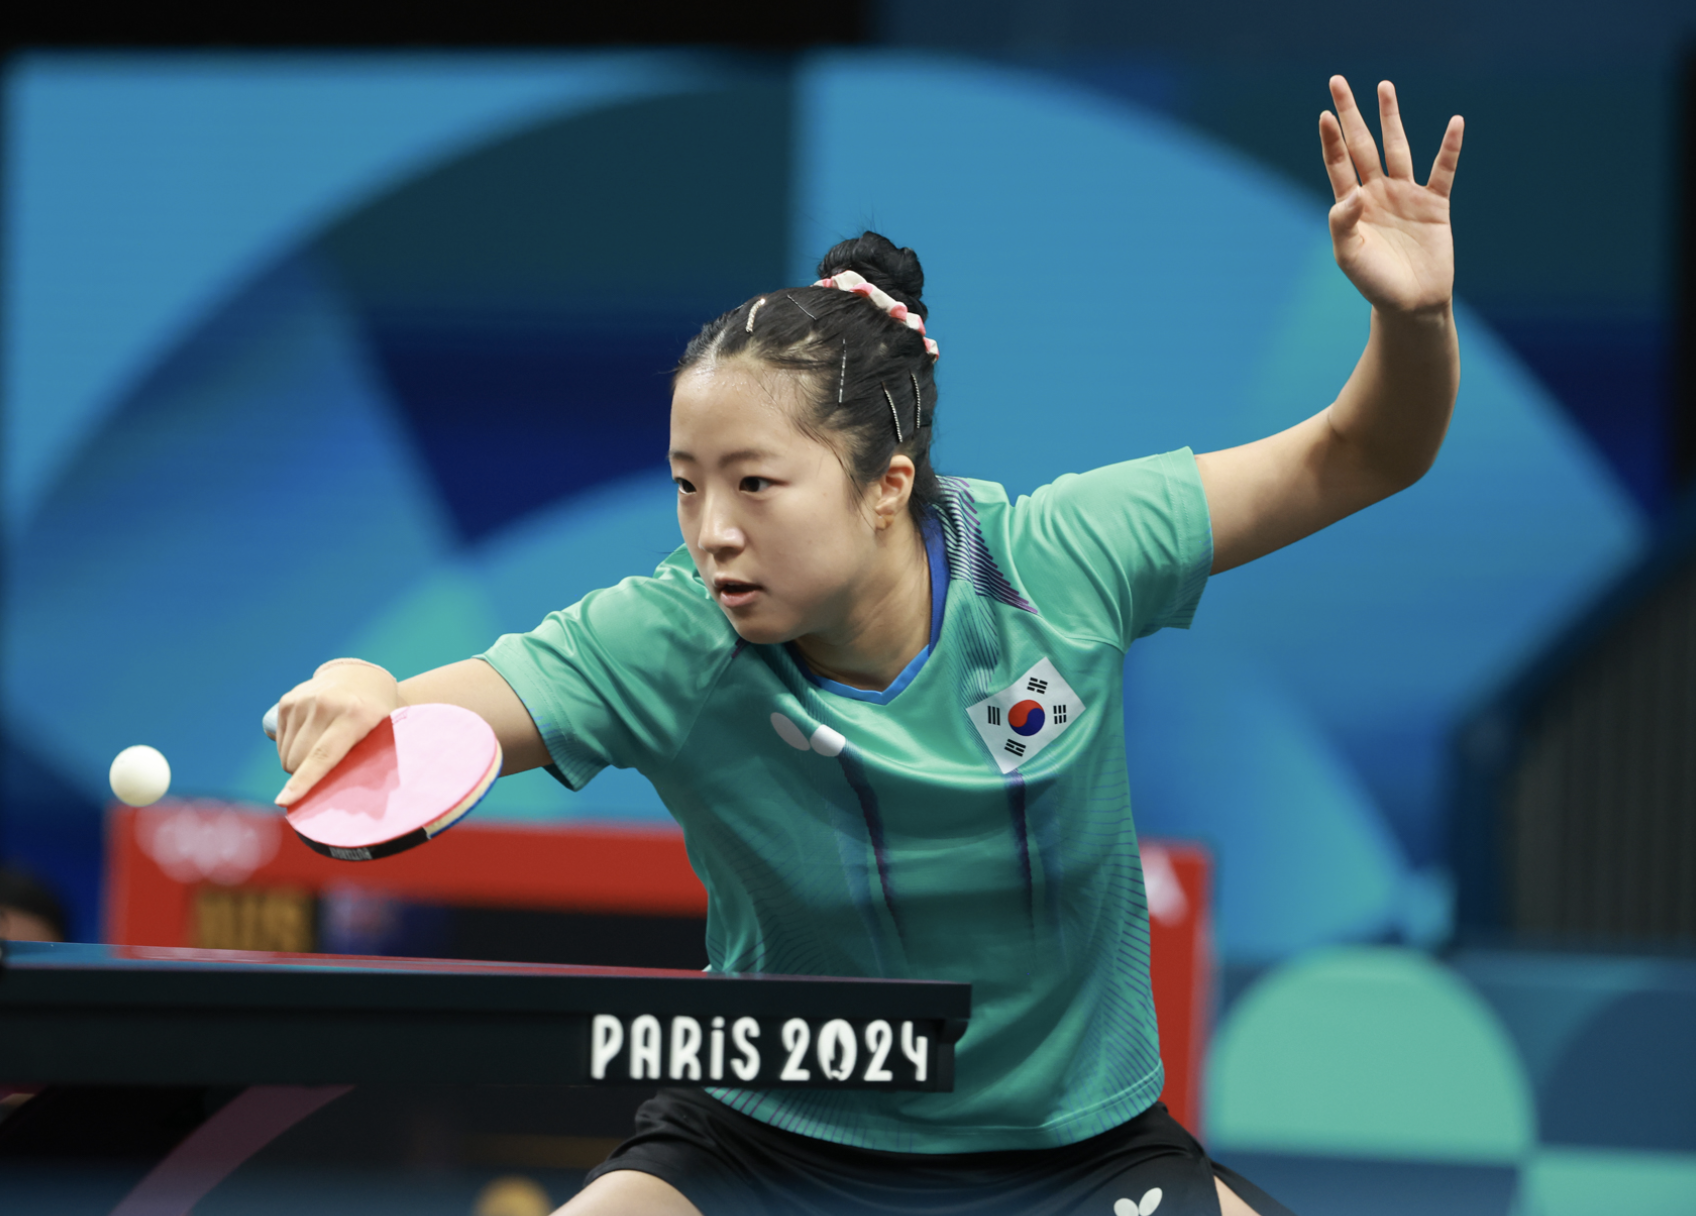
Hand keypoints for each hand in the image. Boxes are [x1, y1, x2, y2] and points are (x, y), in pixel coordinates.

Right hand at [273, 659, 400, 805]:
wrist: (361, 678)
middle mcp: (327, 703)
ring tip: (322, 750)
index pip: (323, 755)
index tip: (284, 801)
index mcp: (356, 715)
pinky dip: (291, 749)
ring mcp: (304, 699)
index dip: (303, 781)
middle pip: (300, 760)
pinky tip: (310, 738)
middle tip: (330, 770)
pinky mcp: (287, 700)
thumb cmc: (377, 719)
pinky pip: (279, 742)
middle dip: (306, 776)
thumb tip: (372, 814)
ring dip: (298, 763)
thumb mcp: (386, 736)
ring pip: (287, 754)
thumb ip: (377, 767)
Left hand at [1320, 77, 1462, 315]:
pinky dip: (1450, 148)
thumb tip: (1352, 194)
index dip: (1331, 139)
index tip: (1325, 115)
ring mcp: (1406, 195)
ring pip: (1397, 148)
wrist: (1411, 304)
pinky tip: (1455, 123)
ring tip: (1384, 87)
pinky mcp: (1435, 204)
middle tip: (1338, 81)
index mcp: (1352, 205)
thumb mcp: (1349, 257)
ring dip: (1391, 117)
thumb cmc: (1375, 283)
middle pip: (1362, 145)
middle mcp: (1377, 193)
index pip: (1338, 164)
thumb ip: (1343, 224)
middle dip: (1351, 114)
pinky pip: (1443, 170)